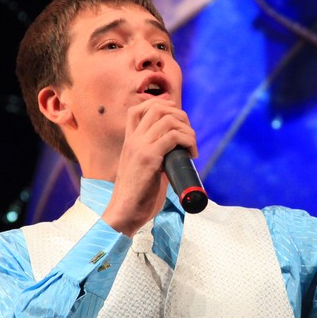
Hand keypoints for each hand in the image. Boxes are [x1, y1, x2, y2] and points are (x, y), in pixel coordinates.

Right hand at [102, 100, 196, 236]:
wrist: (124, 212)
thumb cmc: (137, 196)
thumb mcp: (143, 169)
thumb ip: (155, 157)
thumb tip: (176, 153)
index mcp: (129, 142)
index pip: (138, 109)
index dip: (160, 105)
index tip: (177, 118)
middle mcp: (133, 140)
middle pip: (157, 108)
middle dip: (179, 115)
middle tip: (189, 135)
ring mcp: (140, 147)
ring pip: (168, 120)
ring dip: (187, 130)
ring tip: (192, 146)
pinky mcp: (149, 158)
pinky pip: (173, 137)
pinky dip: (187, 141)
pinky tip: (191, 154)